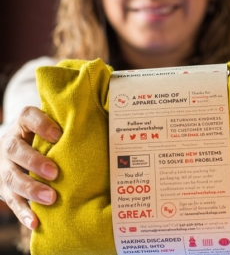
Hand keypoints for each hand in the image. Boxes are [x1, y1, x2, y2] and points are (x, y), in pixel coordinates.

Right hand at [0, 106, 61, 228]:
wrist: (14, 154)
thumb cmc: (45, 140)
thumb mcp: (51, 129)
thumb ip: (68, 129)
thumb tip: (108, 129)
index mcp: (23, 125)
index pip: (27, 117)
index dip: (41, 125)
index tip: (58, 135)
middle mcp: (10, 144)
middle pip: (15, 149)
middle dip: (35, 161)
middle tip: (54, 172)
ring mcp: (4, 166)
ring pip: (11, 177)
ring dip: (31, 189)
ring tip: (50, 198)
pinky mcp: (4, 188)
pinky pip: (11, 201)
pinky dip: (23, 212)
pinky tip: (35, 222)